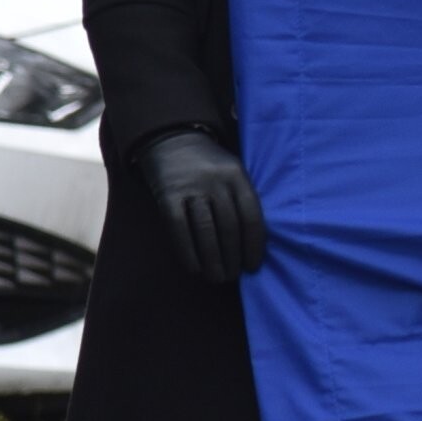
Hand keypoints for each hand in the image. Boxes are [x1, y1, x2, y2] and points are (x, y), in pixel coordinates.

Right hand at [143, 127, 267, 282]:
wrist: (173, 142)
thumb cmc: (211, 168)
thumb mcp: (233, 173)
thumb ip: (242, 202)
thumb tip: (251, 247)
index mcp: (237, 176)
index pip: (251, 216)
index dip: (254, 246)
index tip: (253, 267)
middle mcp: (215, 181)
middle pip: (229, 227)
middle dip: (233, 257)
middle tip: (233, 276)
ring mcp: (190, 187)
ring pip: (205, 231)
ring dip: (213, 260)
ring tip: (218, 277)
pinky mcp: (167, 195)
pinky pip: (179, 229)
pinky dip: (187, 252)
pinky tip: (195, 268)